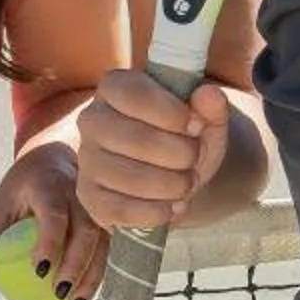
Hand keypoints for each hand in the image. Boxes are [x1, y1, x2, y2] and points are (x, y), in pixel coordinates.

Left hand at [0, 143, 110, 299]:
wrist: (55, 155)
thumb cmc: (25, 184)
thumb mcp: (2, 202)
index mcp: (50, 185)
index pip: (54, 214)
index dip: (50, 242)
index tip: (39, 271)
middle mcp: (81, 193)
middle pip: (86, 231)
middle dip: (75, 265)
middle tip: (58, 294)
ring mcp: (99, 205)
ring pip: (102, 244)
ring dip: (90, 277)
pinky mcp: (108, 219)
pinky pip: (105, 250)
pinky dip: (95, 275)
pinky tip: (81, 298)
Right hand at [74, 70, 230, 229]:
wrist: (172, 176)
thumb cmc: (184, 140)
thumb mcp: (206, 122)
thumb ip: (212, 107)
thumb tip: (210, 95)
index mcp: (115, 88)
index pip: (134, 95)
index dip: (171, 113)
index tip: (197, 126)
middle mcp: (93, 119)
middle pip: (135, 139)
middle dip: (178, 154)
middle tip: (194, 159)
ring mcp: (87, 159)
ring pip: (129, 178)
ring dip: (171, 185)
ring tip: (187, 183)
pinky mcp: (89, 195)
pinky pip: (120, 209)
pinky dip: (155, 212)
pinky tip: (173, 207)